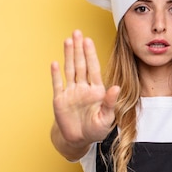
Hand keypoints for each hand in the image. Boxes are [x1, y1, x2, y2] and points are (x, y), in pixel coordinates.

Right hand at [50, 30, 119, 157]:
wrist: (79, 140)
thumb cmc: (96, 130)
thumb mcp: (107, 118)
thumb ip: (110, 102)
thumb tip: (116, 88)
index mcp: (96, 91)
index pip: (93, 68)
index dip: (91, 54)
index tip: (88, 40)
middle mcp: (83, 88)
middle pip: (81, 64)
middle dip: (79, 48)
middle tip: (77, 32)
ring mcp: (71, 92)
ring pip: (70, 70)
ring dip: (69, 55)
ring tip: (68, 40)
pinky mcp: (60, 99)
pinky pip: (57, 84)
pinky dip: (56, 74)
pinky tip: (55, 62)